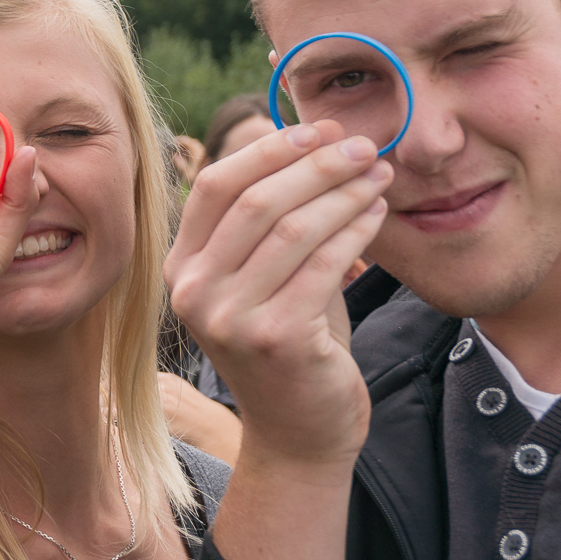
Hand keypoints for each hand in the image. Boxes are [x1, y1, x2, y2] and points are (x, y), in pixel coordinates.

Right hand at [164, 122, 390, 559]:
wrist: (301, 431)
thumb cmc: (290, 342)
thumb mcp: (265, 275)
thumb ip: (270, 217)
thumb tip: (302, 135)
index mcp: (181, 268)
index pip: (215, 185)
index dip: (270, 149)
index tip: (320, 128)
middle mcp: (193, 292)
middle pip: (255, 200)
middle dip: (316, 163)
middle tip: (364, 144)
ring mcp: (228, 319)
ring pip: (292, 227)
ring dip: (343, 191)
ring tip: (379, 174)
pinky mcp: (273, 340)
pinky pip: (322, 264)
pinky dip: (356, 230)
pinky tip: (379, 214)